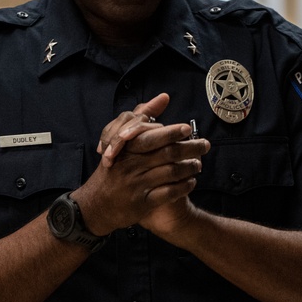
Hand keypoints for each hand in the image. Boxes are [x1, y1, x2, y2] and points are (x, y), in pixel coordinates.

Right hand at [72, 94, 210, 234]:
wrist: (95, 205)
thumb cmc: (114, 168)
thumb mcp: (121, 141)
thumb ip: (142, 117)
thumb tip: (164, 96)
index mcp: (127, 149)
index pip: (152, 137)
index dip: (172, 132)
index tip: (188, 128)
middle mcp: (132, 165)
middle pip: (167, 153)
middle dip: (190, 148)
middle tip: (206, 145)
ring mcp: (137, 185)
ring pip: (171, 173)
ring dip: (190, 167)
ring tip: (199, 164)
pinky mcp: (143, 203)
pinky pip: (169, 193)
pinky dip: (184, 186)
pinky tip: (191, 182)